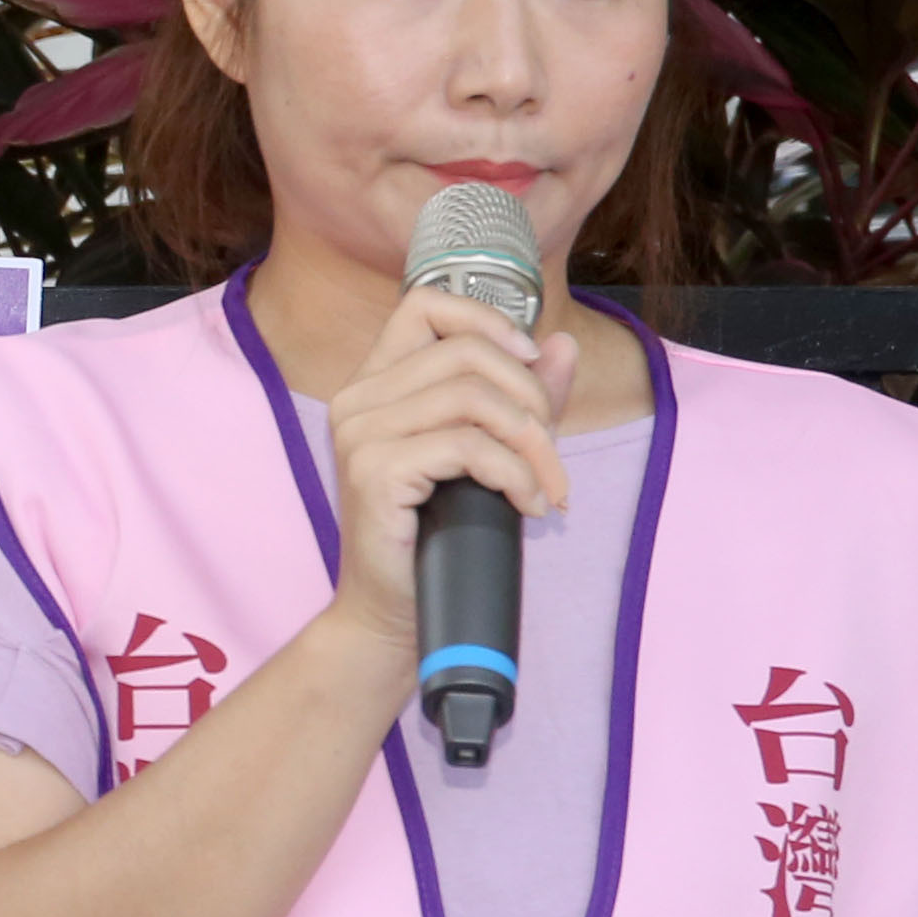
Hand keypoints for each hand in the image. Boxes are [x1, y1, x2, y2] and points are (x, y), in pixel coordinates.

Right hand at [320, 283, 576, 665]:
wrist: (394, 612)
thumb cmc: (438, 534)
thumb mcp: (490, 454)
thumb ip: (522, 398)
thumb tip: (560, 345)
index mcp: (375, 384)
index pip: (423, 304)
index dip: (485, 318)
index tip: (530, 359)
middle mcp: (357, 400)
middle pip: (464, 351)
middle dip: (531, 396)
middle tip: (551, 448)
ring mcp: (359, 435)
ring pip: (473, 397)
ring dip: (533, 442)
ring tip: (546, 484)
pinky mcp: (374, 472)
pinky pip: (468, 446)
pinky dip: (515, 475)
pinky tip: (527, 506)